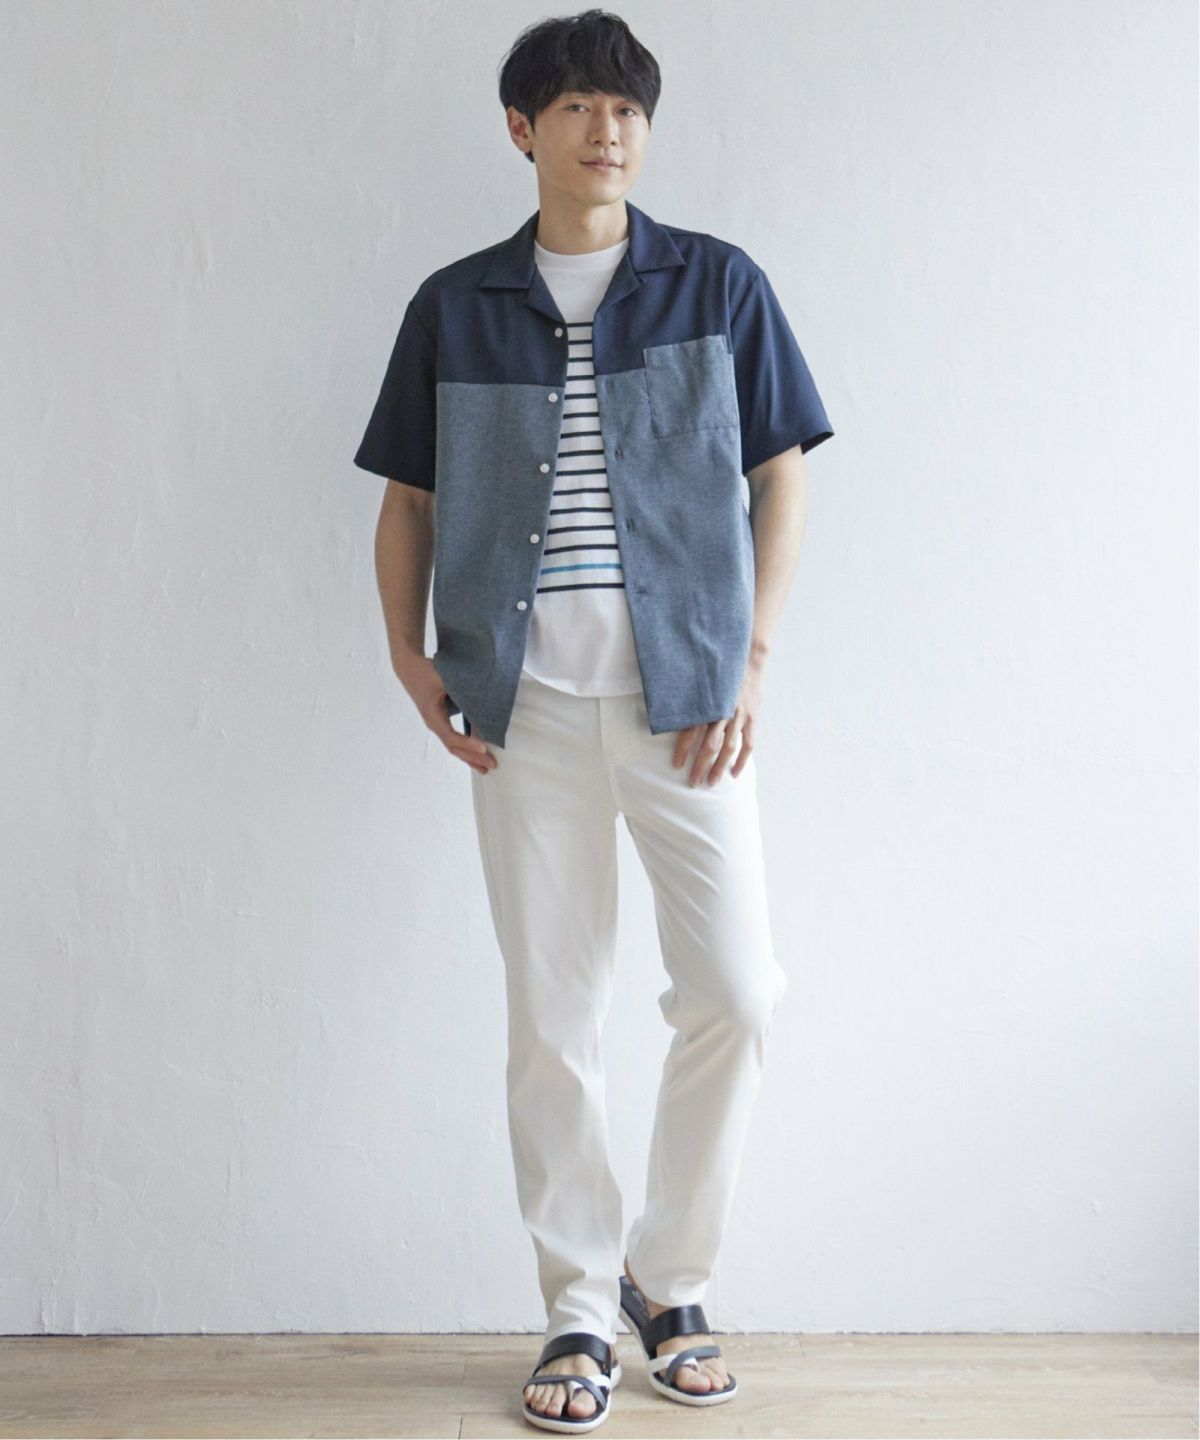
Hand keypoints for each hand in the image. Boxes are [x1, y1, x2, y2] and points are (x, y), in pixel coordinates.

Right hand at [399, 657, 496, 774]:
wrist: (410, 669)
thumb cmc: (427, 671)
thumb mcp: (445, 678)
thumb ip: (462, 691)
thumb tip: (485, 702)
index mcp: (432, 715)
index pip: (451, 736)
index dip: (467, 744)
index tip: (484, 748)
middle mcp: (433, 723)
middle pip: (453, 747)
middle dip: (473, 757)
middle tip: (493, 765)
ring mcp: (436, 724)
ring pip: (453, 746)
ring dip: (470, 758)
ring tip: (486, 768)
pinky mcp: (440, 721)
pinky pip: (454, 739)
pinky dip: (466, 748)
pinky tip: (477, 754)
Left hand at [672, 661, 762, 785]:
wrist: (748, 659)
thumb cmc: (720, 673)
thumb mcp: (702, 683)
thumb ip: (691, 701)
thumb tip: (670, 714)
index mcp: (708, 704)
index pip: (692, 732)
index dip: (683, 750)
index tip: (676, 765)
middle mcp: (723, 712)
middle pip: (710, 745)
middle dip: (701, 765)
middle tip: (693, 782)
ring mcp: (739, 716)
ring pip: (729, 747)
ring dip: (720, 767)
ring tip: (712, 782)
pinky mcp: (752, 718)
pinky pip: (748, 744)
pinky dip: (742, 760)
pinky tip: (735, 773)